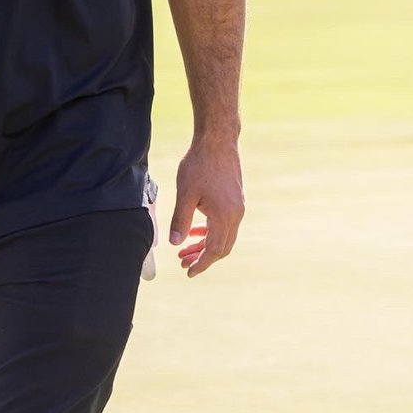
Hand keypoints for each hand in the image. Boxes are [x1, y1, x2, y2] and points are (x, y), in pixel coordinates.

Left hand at [169, 133, 243, 277]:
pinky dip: (211, 231)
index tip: (188, 272)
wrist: (217, 140)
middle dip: (203, 257)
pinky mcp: (236, 198)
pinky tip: (196, 230)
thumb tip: (175, 244)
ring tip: (186, 249)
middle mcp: (236, 214)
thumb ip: (180, 221)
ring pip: (224, 236)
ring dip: (206, 245)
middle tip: (183, 262)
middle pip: (222, 247)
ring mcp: (238, 206)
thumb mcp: (185, 194)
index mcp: (225, 215)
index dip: (201, 264)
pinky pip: (226, 223)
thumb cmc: (200, 164)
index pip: (214, 250)